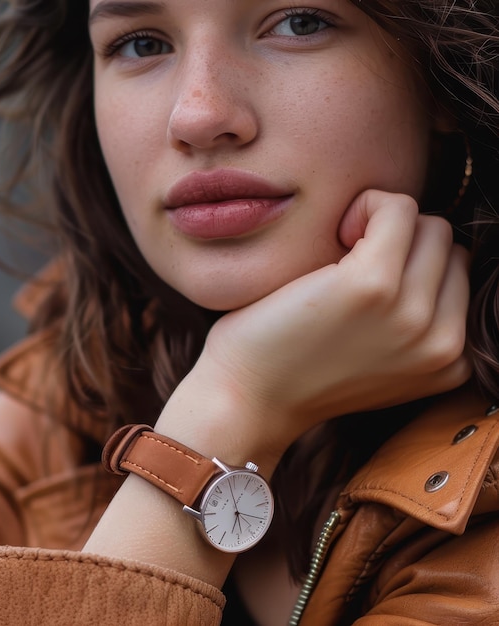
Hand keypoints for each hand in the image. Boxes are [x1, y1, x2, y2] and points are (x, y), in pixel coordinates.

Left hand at [164, 190, 470, 468]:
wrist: (248, 395)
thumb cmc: (299, 368)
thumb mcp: (378, 359)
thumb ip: (410, 324)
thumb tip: (420, 258)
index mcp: (448, 360)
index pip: (455, 274)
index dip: (411, 263)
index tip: (364, 276)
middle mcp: (442, 342)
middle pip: (446, 247)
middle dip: (403, 242)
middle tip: (349, 261)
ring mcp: (410, 314)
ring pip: (429, 225)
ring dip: (386, 224)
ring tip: (342, 249)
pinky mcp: (371, 284)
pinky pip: (396, 208)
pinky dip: (367, 205)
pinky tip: (335, 232)